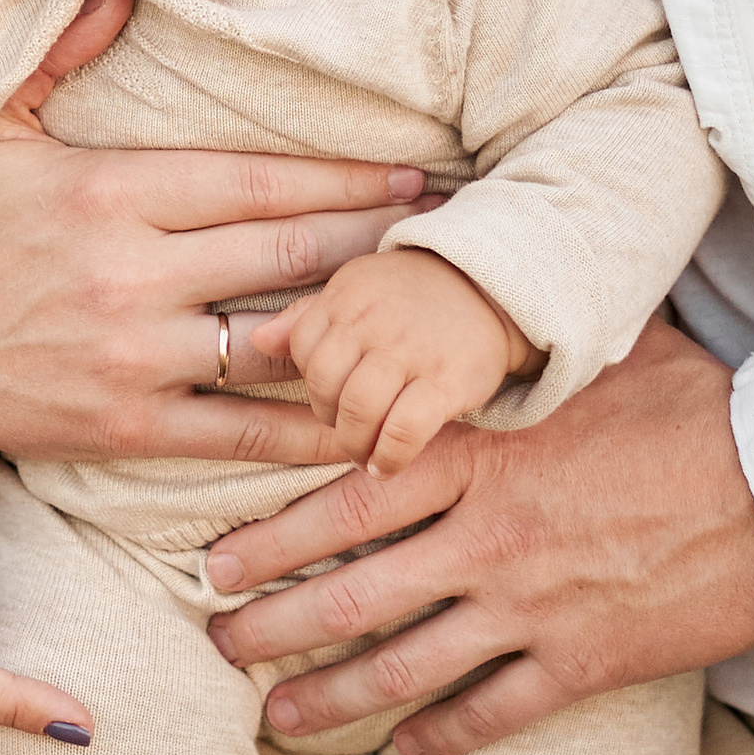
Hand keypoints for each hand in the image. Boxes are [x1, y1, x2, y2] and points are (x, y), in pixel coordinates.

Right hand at [0, 0, 424, 479]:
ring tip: (430, 319)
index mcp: (112, 190)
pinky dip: (309, 429)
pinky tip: (369, 420)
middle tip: (456, 233)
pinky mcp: (128, 426)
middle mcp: (133, 272)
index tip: (414, 174)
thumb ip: (59, 55)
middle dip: (380, 242)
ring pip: (279, 342)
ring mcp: (135, 355)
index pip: (258, 180)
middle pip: (289, 253)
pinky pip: (240, 431)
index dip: (347, 179)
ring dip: (361, 331)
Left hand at [202, 322, 753, 754]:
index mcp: (480, 456)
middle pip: (352, 591)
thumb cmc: (696, 405)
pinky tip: (403, 750)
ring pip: (405, 663)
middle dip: (273, 626)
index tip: (217, 560)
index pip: (347, 500)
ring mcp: (531, 607)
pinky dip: (442, 735)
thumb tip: (473, 258)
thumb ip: (520, 330)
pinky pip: (493, 710)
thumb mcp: (598, 344)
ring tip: (275, 720)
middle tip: (216, 645)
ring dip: (331, 696)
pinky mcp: (583, 662)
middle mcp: (488, 537)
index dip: (273, 536)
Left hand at [251, 249, 525, 474]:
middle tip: (349, 434)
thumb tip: (258, 338)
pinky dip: (389, 456)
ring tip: (365, 454)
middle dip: (330, 419)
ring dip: (355, 443)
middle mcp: (374, 321)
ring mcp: (411, 351)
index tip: (332, 402)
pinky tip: (387, 465)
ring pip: (357, 410)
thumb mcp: (360, 290)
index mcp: (347, 295)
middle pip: (324, 384)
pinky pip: (403, 430)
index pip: (302, 349)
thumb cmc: (417, 296)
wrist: (496, 288)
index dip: (314, 384)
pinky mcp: (447, 382)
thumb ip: (308, 317)